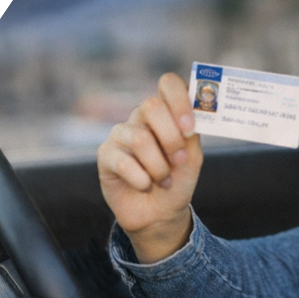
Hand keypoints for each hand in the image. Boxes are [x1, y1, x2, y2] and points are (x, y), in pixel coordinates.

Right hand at [97, 73, 202, 262]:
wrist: (160, 214)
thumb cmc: (177, 181)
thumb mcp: (192, 156)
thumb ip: (192, 132)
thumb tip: (193, 111)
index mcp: (165, 111)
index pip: (167, 83)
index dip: (179, 100)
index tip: (189, 127)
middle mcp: (140, 117)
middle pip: (151, 106)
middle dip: (171, 138)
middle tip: (178, 160)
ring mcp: (121, 134)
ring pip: (140, 139)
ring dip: (159, 167)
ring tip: (163, 180)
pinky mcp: (105, 154)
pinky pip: (124, 162)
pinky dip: (142, 180)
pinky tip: (144, 186)